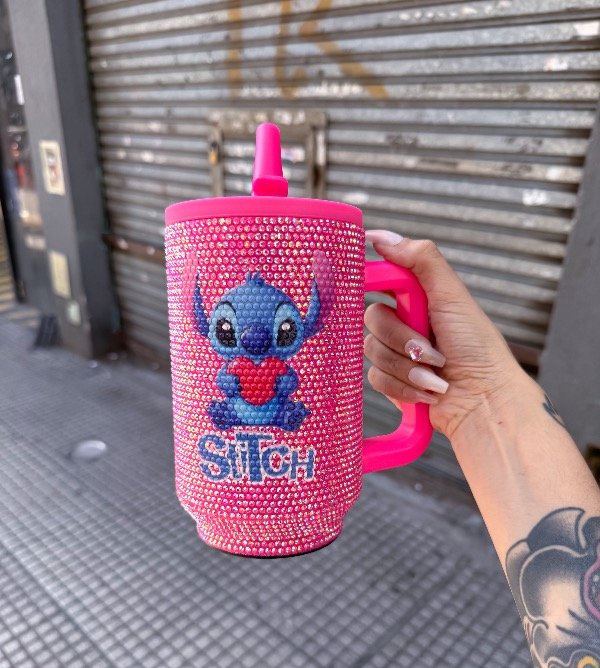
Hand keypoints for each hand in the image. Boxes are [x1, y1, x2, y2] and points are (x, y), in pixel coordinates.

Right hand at [364, 230, 527, 439]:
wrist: (484, 401)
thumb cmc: (478, 349)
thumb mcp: (452, 296)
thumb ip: (421, 260)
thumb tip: (382, 237)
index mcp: (418, 297)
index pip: (380, 279)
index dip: (373, 282)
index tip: (377, 288)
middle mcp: (405, 321)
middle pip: (372, 317)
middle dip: (401, 338)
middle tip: (430, 347)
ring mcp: (397, 351)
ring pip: (372, 350)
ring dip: (407, 365)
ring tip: (435, 373)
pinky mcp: (392, 380)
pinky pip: (375, 377)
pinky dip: (403, 385)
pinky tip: (426, 389)